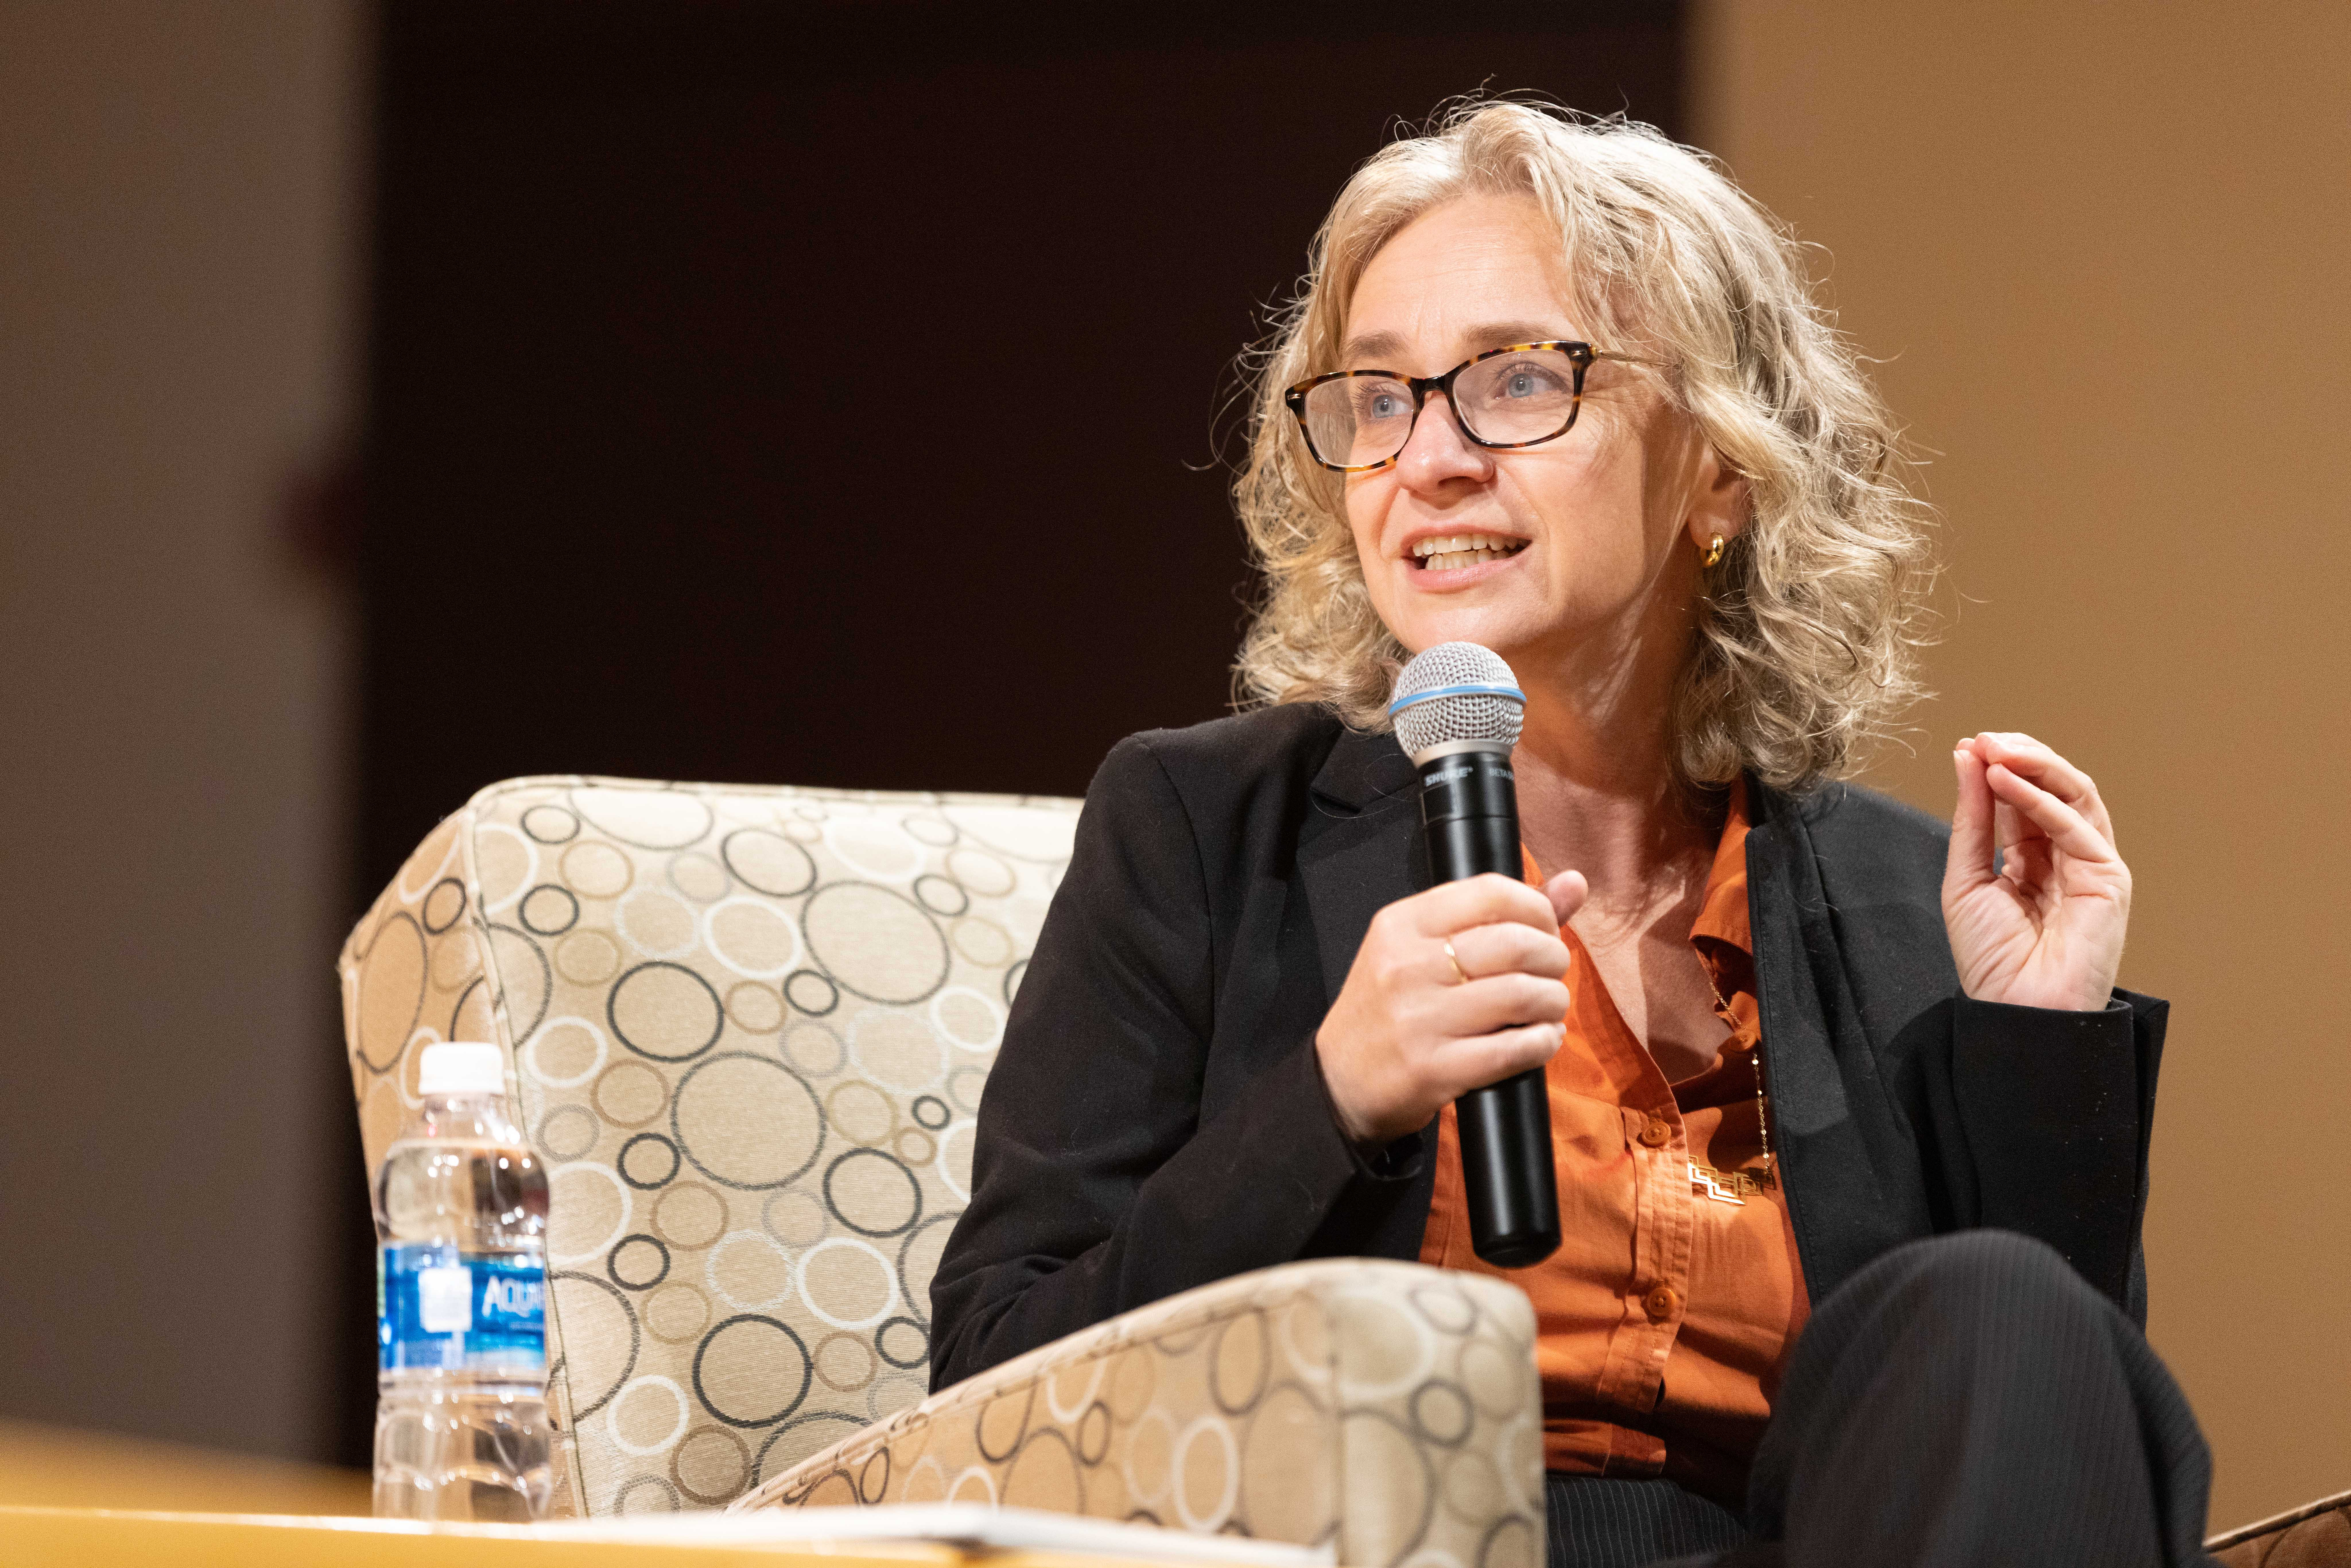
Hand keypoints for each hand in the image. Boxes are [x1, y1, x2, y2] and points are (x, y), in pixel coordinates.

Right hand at [1316, 870, 1588, 1148]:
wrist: (1339, 1082)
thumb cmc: (1391, 1008)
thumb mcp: (1423, 949)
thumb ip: (1499, 915)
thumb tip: (1575, 883)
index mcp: (1401, 924)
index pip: (1492, 892)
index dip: (1537, 910)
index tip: (1543, 932)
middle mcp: (1406, 966)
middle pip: (1515, 943)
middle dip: (1553, 957)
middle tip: (1551, 973)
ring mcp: (1418, 1020)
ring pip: (1521, 995)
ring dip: (1553, 1002)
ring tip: (1547, 1009)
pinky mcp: (1433, 1070)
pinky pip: (1513, 1050)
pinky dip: (1543, 1043)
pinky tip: (1541, 1040)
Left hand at [1941, 732, 2130, 1012]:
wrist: (2016, 1010)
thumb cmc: (1991, 957)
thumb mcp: (1966, 878)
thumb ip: (1971, 819)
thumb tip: (1967, 757)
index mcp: (2032, 861)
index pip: (2021, 800)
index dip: (1998, 768)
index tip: (1969, 745)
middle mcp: (2066, 859)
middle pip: (2054, 789)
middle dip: (2021, 757)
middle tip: (1985, 739)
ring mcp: (2092, 866)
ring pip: (2075, 796)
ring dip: (2036, 765)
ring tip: (1996, 749)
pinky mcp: (2110, 879)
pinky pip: (2077, 827)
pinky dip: (2041, 799)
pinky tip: (2007, 781)